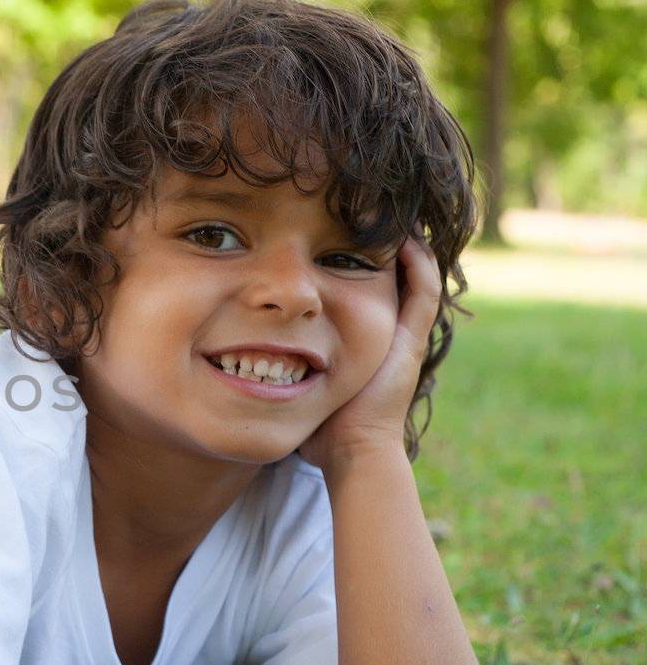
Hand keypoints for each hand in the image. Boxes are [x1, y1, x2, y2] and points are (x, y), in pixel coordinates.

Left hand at [299, 237, 441, 471]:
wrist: (349, 450)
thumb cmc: (318, 426)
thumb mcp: (296, 383)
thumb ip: (278, 364)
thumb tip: (239, 355)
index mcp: (364, 342)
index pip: (363, 290)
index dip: (353, 262)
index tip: (333, 235)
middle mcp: (388, 334)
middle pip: (392, 278)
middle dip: (379, 247)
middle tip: (367, 215)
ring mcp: (404, 336)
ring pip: (417, 277)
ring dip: (405, 246)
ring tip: (392, 214)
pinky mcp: (411, 339)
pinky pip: (424, 290)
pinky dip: (419, 263)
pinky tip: (407, 239)